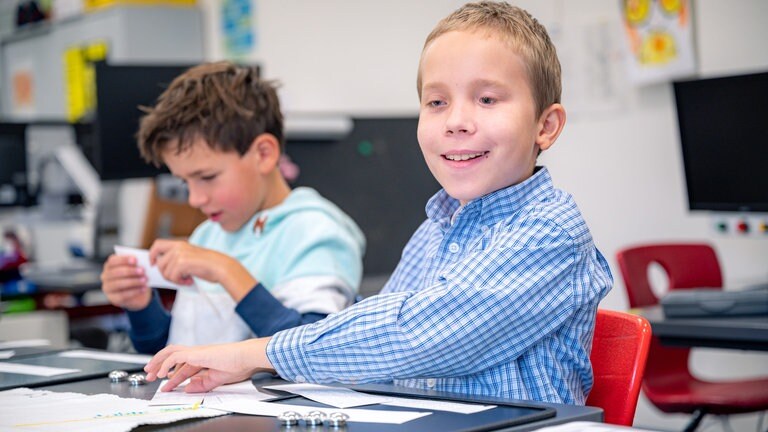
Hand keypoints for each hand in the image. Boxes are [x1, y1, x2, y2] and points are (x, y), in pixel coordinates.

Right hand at [100, 254, 150, 310]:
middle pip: (115, 272)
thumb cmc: (135, 276)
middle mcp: (105, 276)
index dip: (123, 259)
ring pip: (118, 284)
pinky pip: (123, 295)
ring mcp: (107, 288)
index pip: (112, 260)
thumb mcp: (136, 268)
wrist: (137, 292)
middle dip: (130, 271)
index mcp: (109, 265)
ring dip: (133, 281)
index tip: (135, 260)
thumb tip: (142, 263)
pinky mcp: (113, 298)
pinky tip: (143, 289)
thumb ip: (136, 265)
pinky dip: (134, 291)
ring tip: (144, 280)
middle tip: (142, 271)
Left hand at [144, 338, 274, 392]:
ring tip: (150, 371)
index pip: (182, 367)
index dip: (172, 378)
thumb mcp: (216, 379)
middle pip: (172, 355)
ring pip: (171, 352)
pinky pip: (176, 356)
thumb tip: (187, 388)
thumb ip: (202, 384)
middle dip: (159, 365)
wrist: (245, 357)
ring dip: (158, 361)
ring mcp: (196, 351)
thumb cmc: (237, 365)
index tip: (165, 386)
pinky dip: (167, 363)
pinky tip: (163, 373)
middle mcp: (197, 353)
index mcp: (203, 359)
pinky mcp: (196, 353)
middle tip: (150, 375)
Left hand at [148, 239, 256, 300]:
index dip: (152, 255)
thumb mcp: (190, 257)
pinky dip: (180, 282)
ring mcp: (179, 254)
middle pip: (160, 263)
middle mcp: (178, 247)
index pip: (157, 244)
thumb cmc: (208, 265)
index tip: (153, 264)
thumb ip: (176, 259)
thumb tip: (162, 268)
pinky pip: (173, 277)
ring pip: (166, 272)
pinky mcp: (182, 263)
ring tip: (187, 279)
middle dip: (165, 274)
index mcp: (179, 244)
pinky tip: (189, 280)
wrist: (221, 267)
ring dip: (175, 279)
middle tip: (177, 279)